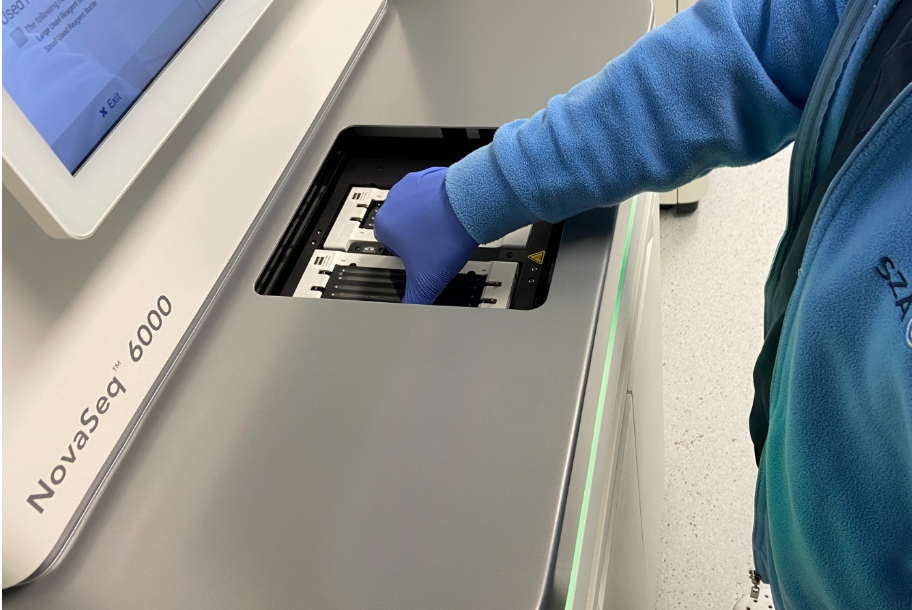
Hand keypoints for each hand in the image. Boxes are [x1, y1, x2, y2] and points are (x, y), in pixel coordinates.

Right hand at [374, 167, 478, 304]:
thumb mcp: (427, 280)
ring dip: (428, 220)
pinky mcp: (430, 176)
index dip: (407, 255)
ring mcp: (412, 185)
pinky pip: (431, 192)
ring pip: (416, 209)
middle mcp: (394, 201)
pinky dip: (440, 204)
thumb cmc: (447, 235)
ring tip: (445, 234)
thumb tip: (409, 312)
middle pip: (402, 226)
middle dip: (417, 238)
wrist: (472, 206)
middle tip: (435, 248)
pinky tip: (452, 217)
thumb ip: (414, 300)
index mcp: (385, 224)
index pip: (388, 246)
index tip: (420, 259)